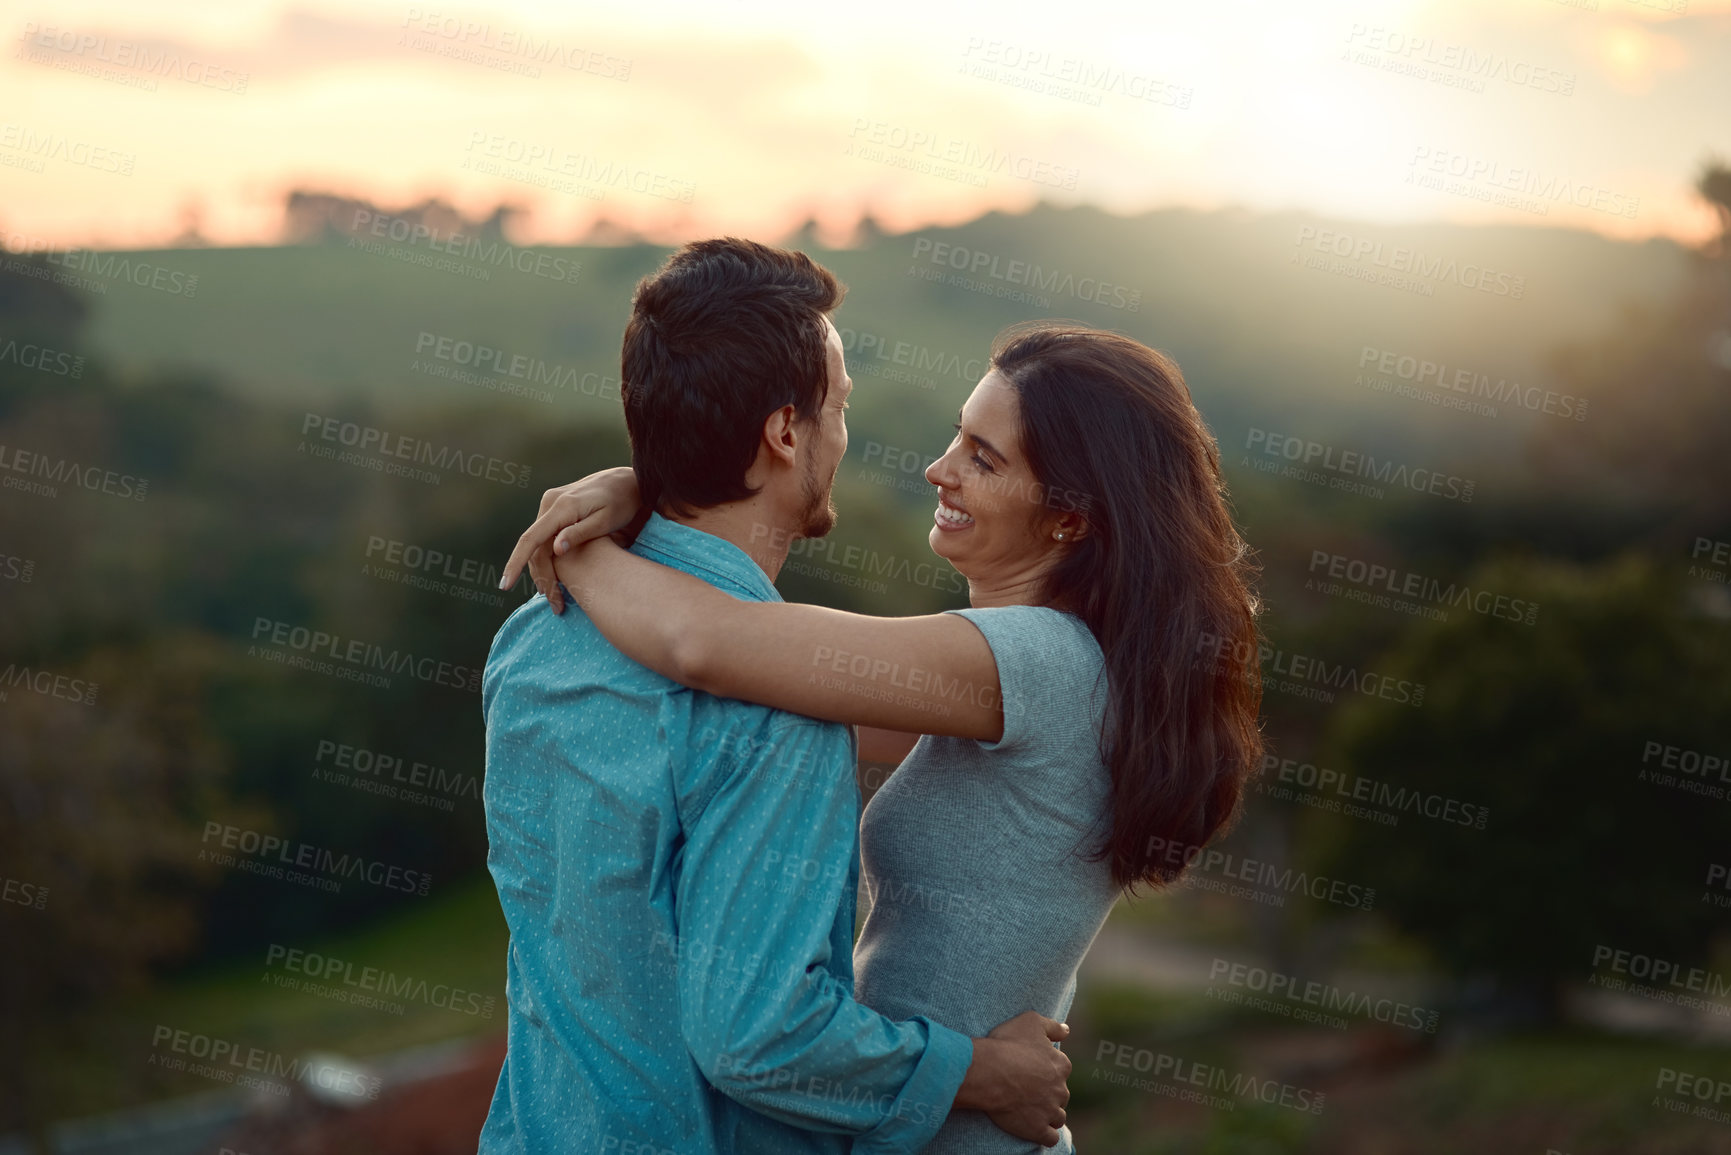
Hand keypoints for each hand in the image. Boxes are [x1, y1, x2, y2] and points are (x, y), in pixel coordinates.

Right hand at [498, 467, 640, 612]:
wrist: (626, 482)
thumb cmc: (622, 503)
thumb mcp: (607, 520)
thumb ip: (581, 533)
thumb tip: (556, 550)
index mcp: (562, 507)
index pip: (531, 539)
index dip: (516, 563)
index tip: (506, 585)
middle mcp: (550, 503)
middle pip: (535, 548)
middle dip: (542, 579)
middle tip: (557, 606)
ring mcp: (550, 505)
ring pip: (538, 545)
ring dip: (544, 573)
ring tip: (557, 600)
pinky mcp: (554, 509)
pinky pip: (545, 538)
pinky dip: (549, 560)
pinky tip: (557, 579)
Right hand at [955, 1011, 1070, 1146]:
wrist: (990, 1072)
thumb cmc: (1008, 1044)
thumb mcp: (1030, 1022)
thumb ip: (1052, 1026)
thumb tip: (1066, 1030)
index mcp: (1061, 1065)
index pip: (1061, 1068)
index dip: (1047, 1069)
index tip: (1031, 1069)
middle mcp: (1060, 1089)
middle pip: (1060, 1094)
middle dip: (1049, 1093)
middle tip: (1028, 1089)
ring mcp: (1050, 1111)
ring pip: (1058, 1117)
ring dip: (1049, 1115)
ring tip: (1032, 1110)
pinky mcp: (1038, 1129)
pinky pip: (1050, 1138)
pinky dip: (1046, 1135)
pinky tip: (1036, 1129)